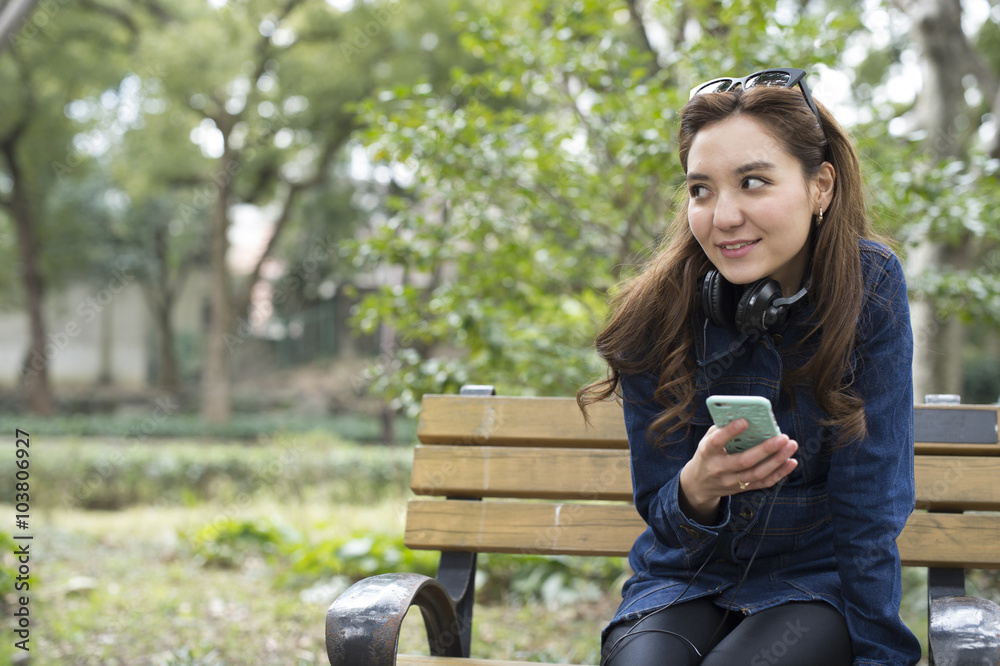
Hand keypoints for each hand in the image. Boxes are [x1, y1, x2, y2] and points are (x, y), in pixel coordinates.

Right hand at [678, 419, 797, 522]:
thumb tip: (747, 415)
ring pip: (758, 473)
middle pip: (745, 460)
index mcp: (707, 452)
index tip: (746, 420)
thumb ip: (723, 428)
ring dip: (777, 460)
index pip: (717, 441)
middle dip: (766, 448)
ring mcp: (731, 481)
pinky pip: (764, 482)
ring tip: (791, 446)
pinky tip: (791, 462)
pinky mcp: (742, 489)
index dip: (730, 431)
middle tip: (783, 437)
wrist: (700, 484)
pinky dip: (779, 473)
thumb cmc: (708, 454)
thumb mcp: (707, 439)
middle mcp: (719, 468)